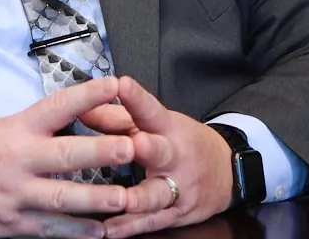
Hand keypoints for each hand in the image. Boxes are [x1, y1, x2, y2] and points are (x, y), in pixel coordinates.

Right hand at [0, 75, 133, 237]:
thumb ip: (39, 126)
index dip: (88, 94)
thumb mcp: (1, 127)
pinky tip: (98, 231)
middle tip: (131, 148)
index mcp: (16, 129)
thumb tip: (83, 114)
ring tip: (124, 198)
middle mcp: (16, 159)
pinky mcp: (9, 224)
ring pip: (61, 197)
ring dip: (96, 199)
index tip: (116, 85)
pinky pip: (49, 229)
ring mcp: (13, 194)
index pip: (57, 106)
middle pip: (65, 154)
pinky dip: (75, 231)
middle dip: (100, 151)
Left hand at [102, 76, 235, 238]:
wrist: (228, 173)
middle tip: (136, 144)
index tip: (122, 84)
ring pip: (158, 194)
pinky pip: (152, 222)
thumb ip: (116, 117)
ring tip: (121, 200)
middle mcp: (175, 157)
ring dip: (140, 198)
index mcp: (168, 129)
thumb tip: (80, 107)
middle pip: (162, 152)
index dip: (137, 98)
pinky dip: (131, 227)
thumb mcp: (157, 124)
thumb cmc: (184, 143)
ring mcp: (178, 188)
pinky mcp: (177, 214)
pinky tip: (110, 230)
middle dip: (150, 149)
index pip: (151, 110)